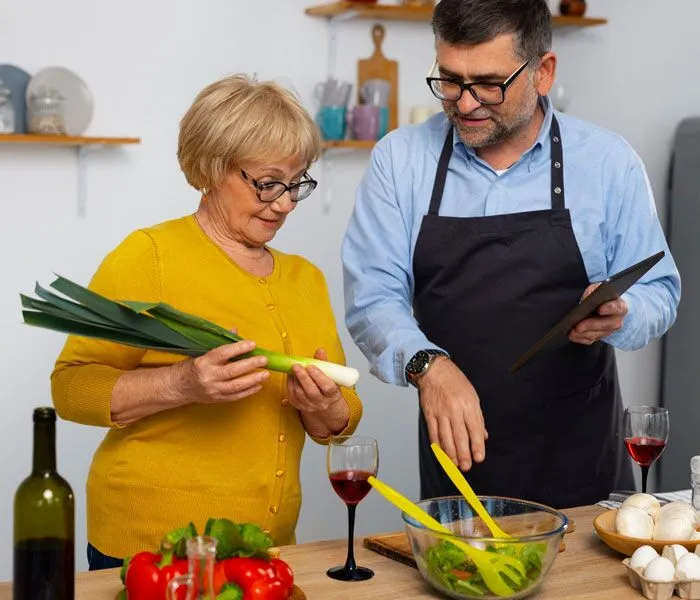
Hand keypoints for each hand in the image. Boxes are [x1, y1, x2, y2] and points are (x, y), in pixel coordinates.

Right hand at [175, 339, 269, 403]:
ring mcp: (213, 390)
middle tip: (264, 360)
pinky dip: (248, 391)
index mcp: (203, 362)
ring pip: (236, 386)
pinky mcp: (216, 399)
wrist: (177, 387)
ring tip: (265, 374)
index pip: (223, 353)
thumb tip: (235, 331)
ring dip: (253, 379)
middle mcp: (208, 377)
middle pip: (233, 371)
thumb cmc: (191, 367)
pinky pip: (235, 396)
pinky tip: (258, 386)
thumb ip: (220, 344)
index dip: (239, 348)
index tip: (252, 344)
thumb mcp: (201, 353)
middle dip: (251, 364)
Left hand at [287, 348, 342, 412]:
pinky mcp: (299, 406)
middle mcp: (322, 402)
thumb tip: (320, 351)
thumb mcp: (331, 376)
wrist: (325, 404)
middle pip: (312, 392)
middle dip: (303, 377)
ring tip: (294, 368)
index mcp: (333, 395)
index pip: (327, 387)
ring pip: (300, 394)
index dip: (318, 376)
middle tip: (297, 366)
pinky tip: (291, 375)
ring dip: (296, 379)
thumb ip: (324, 363)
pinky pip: (292, 395)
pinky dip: (290, 384)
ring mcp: (310, 406)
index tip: (311, 366)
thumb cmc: (328, 387)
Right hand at [418, 357, 487, 471]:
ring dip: (451, 454)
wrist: (434, 371)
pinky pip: (433, 433)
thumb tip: (483, 437)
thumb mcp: (473, 396)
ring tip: (455, 464)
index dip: (477, 446)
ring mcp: (440, 412)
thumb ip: (478, 418)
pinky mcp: (429, 414)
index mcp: (469, 404)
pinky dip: (437, 446)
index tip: (479, 458)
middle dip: (464, 454)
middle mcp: (454, 409)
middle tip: (467, 466)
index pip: (475, 429)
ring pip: (446, 438)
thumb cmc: (456, 382)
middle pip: (460, 437)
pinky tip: (442, 454)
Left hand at [568, 283, 627, 344]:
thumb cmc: (600, 296)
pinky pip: (591, 339)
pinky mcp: (599, 335)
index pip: (618, 308)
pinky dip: (581, 338)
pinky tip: (572, 335)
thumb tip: (588, 297)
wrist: (601, 304)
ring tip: (572, 331)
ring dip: (584, 334)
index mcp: (619, 306)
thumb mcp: (596, 289)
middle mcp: (616, 320)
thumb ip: (593, 291)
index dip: (610, 308)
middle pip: (607, 325)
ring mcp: (609, 330)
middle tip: (578, 326)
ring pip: (598, 334)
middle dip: (591, 325)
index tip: (600, 309)